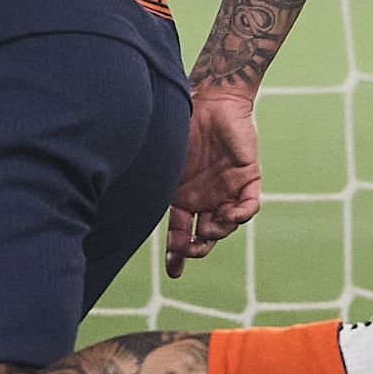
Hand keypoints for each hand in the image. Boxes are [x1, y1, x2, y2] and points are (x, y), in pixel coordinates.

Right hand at [165, 81, 263, 276]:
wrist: (212, 99)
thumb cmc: (182, 125)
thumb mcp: (163, 160)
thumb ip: (152, 181)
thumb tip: (123, 205)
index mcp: (182, 197)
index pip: (180, 233)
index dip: (177, 254)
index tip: (173, 273)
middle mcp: (205, 198)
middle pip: (203, 235)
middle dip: (197, 250)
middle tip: (191, 252)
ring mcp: (227, 190)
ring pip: (226, 225)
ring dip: (218, 231)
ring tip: (210, 225)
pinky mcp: (247, 178)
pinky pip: (249, 206)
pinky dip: (241, 215)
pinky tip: (230, 214)